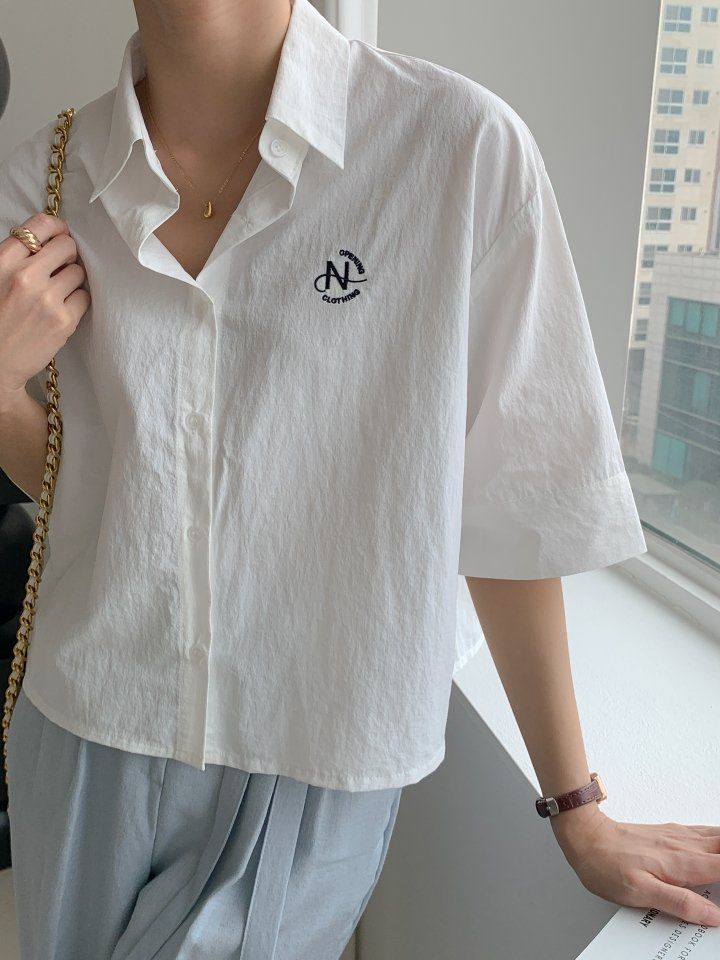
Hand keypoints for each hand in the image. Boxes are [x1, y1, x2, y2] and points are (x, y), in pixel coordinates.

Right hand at [0, 211, 89, 397]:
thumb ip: (16, 258)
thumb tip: (51, 239)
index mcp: (3, 261)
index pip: (41, 225)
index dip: (57, 228)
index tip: (61, 235)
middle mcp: (25, 276)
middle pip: (67, 246)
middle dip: (67, 255)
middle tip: (60, 268)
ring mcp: (47, 299)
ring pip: (78, 272)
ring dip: (72, 280)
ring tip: (57, 293)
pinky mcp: (64, 321)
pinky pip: (84, 297)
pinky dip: (77, 301)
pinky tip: (62, 309)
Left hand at [551, 805, 719, 926]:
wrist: (585, 836)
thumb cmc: (607, 864)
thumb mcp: (640, 892)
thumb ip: (679, 902)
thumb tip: (712, 915)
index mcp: (682, 863)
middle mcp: (683, 846)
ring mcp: (676, 836)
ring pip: (716, 836)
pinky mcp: (668, 832)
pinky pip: (702, 831)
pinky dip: (716, 838)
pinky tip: (716, 842)